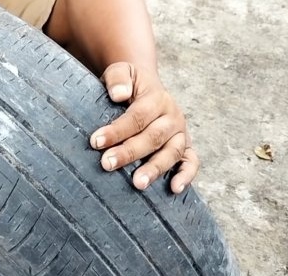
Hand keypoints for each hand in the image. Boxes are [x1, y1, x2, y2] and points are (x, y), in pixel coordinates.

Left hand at [90, 62, 199, 192]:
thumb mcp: (121, 72)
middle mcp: (172, 116)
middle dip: (129, 152)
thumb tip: (119, 95)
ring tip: (138, 184)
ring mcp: (180, 133)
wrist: (145, 88)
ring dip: (155, 168)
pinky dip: (186, 175)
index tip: (95, 141)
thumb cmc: (127, 85)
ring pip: (172, 152)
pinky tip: (174, 190)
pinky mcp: (185, 147)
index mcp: (156, 98)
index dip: (117, 130)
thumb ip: (118, 78)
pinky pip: (191, 162)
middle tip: (107, 164)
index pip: (137, 116)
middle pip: (153, 137)